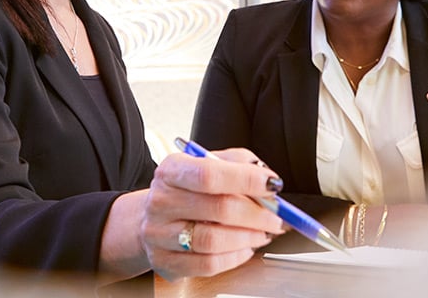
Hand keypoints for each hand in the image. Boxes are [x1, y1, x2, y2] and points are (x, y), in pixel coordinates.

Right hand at [141, 148, 286, 279]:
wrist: (151, 218)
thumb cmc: (186, 190)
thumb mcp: (205, 165)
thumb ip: (237, 163)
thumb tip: (267, 179)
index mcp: (171, 170)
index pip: (210, 174)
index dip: (246, 180)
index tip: (272, 185)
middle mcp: (161, 201)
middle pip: (218, 208)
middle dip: (257, 214)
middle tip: (276, 216)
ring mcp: (160, 234)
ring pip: (214, 240)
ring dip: (248, 237)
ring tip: (262, 233)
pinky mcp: (166, 261)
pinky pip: (209, 264)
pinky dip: (235, 257)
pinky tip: (245, 248)